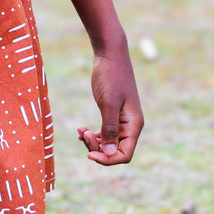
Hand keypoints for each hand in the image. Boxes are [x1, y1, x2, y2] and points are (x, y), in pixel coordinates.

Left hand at [77, 46, 143, 165]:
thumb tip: (110, 155)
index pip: (125, 154)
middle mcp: (130, 125)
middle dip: (98, 148)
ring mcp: (122, 119)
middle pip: (116, 150)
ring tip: (80, 132)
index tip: (89, 154)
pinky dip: (94, 134)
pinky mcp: (113, 112)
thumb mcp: (108, 103)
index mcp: (134, 125)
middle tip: (82, 134)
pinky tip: (81, 131)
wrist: (110, 54)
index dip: (108, 159)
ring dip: (94, 141)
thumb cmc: (111, 77)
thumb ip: (110, 129)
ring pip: (109, 142)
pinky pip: (105, 132)